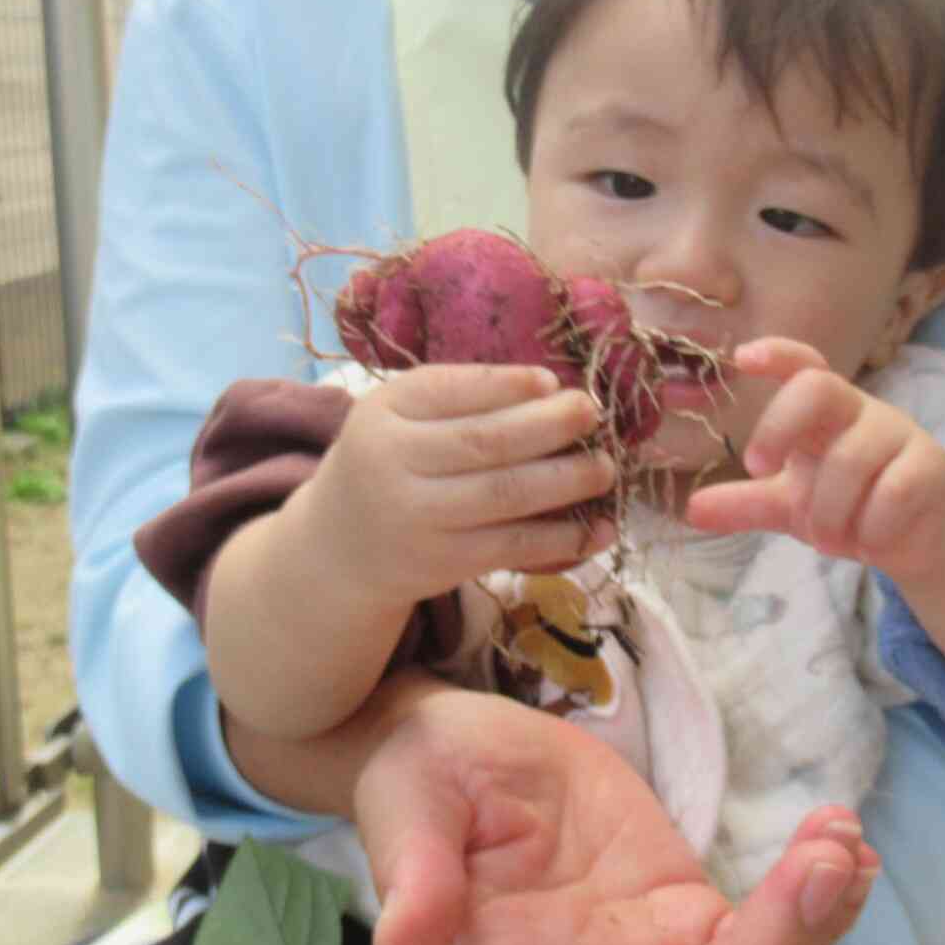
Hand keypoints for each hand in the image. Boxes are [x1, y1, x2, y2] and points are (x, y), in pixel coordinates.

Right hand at [304, 363, 614, 604]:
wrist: (338, 550)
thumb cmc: (386, 465)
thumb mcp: (396, 417)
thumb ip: (455, 397)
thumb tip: (548, 387)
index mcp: (383, 413)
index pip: (451, 390)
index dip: (508, 385)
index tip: (554, 381)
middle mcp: (394, 465)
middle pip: (487, 442)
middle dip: (551, 426)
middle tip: (593, 413)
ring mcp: (420, 519)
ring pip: (507, 495)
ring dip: (568, 481)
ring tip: (606, 468)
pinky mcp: (445, 563)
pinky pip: (514, 546)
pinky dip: (563, 538)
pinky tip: (600, 529)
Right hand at [353, 676, 878, 944]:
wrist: (468, 752)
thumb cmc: (422, 776)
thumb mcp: (406, 794)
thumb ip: (412, 867)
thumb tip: (401, 943)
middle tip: (826, 869)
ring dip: (805, 929)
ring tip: (843, 847)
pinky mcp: (687, 920)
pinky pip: (762, 935)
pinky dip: (815, 903)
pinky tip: (850, 849)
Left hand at [685, 337, 944, 583]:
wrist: (919, 541)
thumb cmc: (851, 507)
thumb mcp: (791, 505)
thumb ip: (746, 503)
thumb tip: (690, 510)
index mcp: (827, 411)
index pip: (805, 365)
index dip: (777, 354)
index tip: (743, 358)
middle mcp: (863, 411)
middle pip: (820, 388)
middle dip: (779, 428)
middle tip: (760, 472)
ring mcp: (901, 435)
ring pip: (850, 460)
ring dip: (828, 512)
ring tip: (829, 539)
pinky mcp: (931, 468)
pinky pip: (892, 493)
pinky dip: (870, 528)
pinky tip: (871, 540)